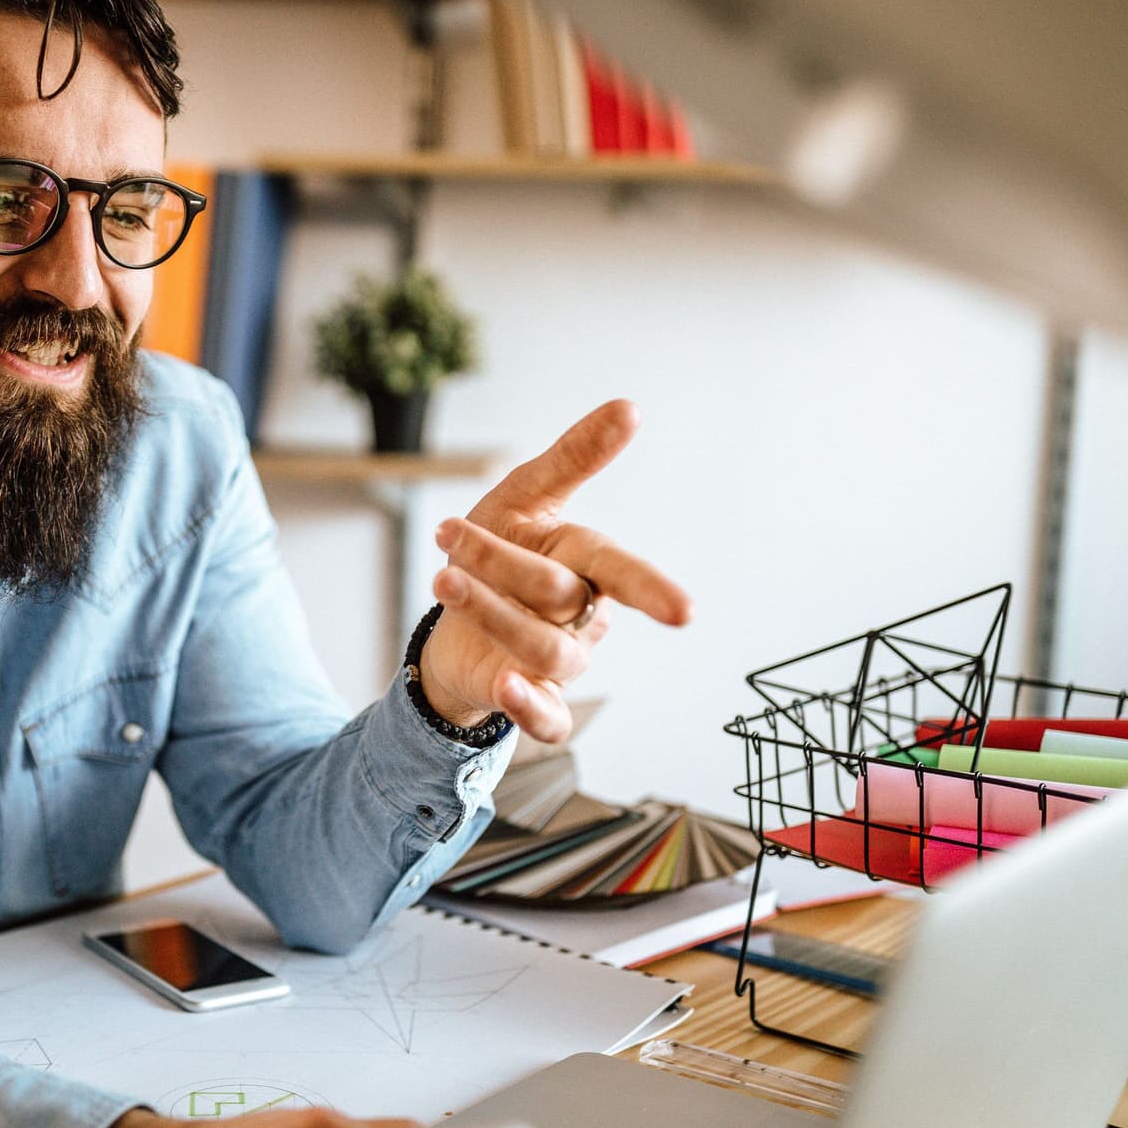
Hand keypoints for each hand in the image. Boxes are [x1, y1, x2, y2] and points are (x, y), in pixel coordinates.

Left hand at [419, 399, 690, 741]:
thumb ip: (573, 458)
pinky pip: (549, 721)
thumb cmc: (494, 555)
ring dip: (491, 615)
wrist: (449, 625)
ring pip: (543, 650)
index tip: (683, 612)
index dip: (650, 588)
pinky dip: (530, 710)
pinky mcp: (529, 698)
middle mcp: (580, 616)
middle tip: (449, 535)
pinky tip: (505, 690)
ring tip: (444, 580)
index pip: (619, 569)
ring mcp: (556, 661)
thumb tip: (629, 407)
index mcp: (585, 563)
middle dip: (502, 563)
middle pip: (557, 594)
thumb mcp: (523, 498)